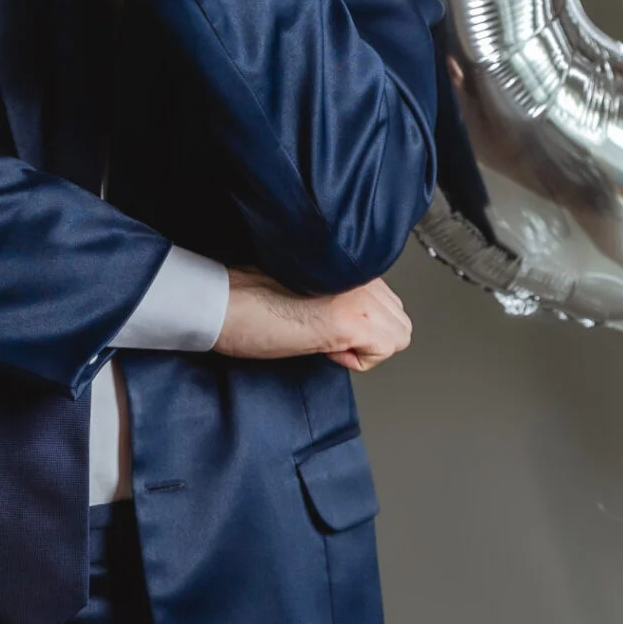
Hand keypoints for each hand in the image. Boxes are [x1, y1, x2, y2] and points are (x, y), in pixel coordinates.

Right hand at [214, 269, 411, 372]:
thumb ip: (335, 290)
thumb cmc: (246, 294)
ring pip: (398, 334)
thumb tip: (350, 316)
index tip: (329, 325)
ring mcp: (360, 296)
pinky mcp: (351, 322)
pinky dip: (359, 360)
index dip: (361, 323)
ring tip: (328, 342)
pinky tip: (327, 349)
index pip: (386, 299)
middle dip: (371, 337)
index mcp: (347, 263)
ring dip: (367, 347)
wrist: (223, 300)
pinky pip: (384, 349)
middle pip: (399, 317)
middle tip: (332, 337)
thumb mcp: (303, 285)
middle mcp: (360, 275)